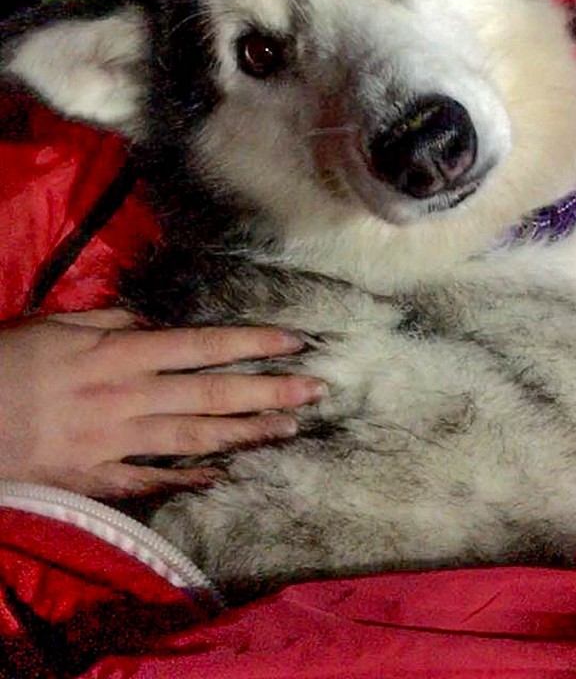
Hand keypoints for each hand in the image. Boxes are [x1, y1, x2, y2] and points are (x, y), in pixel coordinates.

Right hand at [0, 309, 323, 496]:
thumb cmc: (8, 360)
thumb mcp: (58, 323)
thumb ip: (112, 323)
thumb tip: (156, 327)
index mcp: (122, 354)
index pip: (203, 347)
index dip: (252, 344)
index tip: (295, 343)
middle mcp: (130, 397)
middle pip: (212, 395)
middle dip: (269, 391)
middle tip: (316, 390)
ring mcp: (117, 442)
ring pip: (195, 438)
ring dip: (246, 433)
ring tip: (290, 428)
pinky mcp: (99, 477)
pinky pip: (153, 480)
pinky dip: (189, 480)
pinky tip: (224, 477)